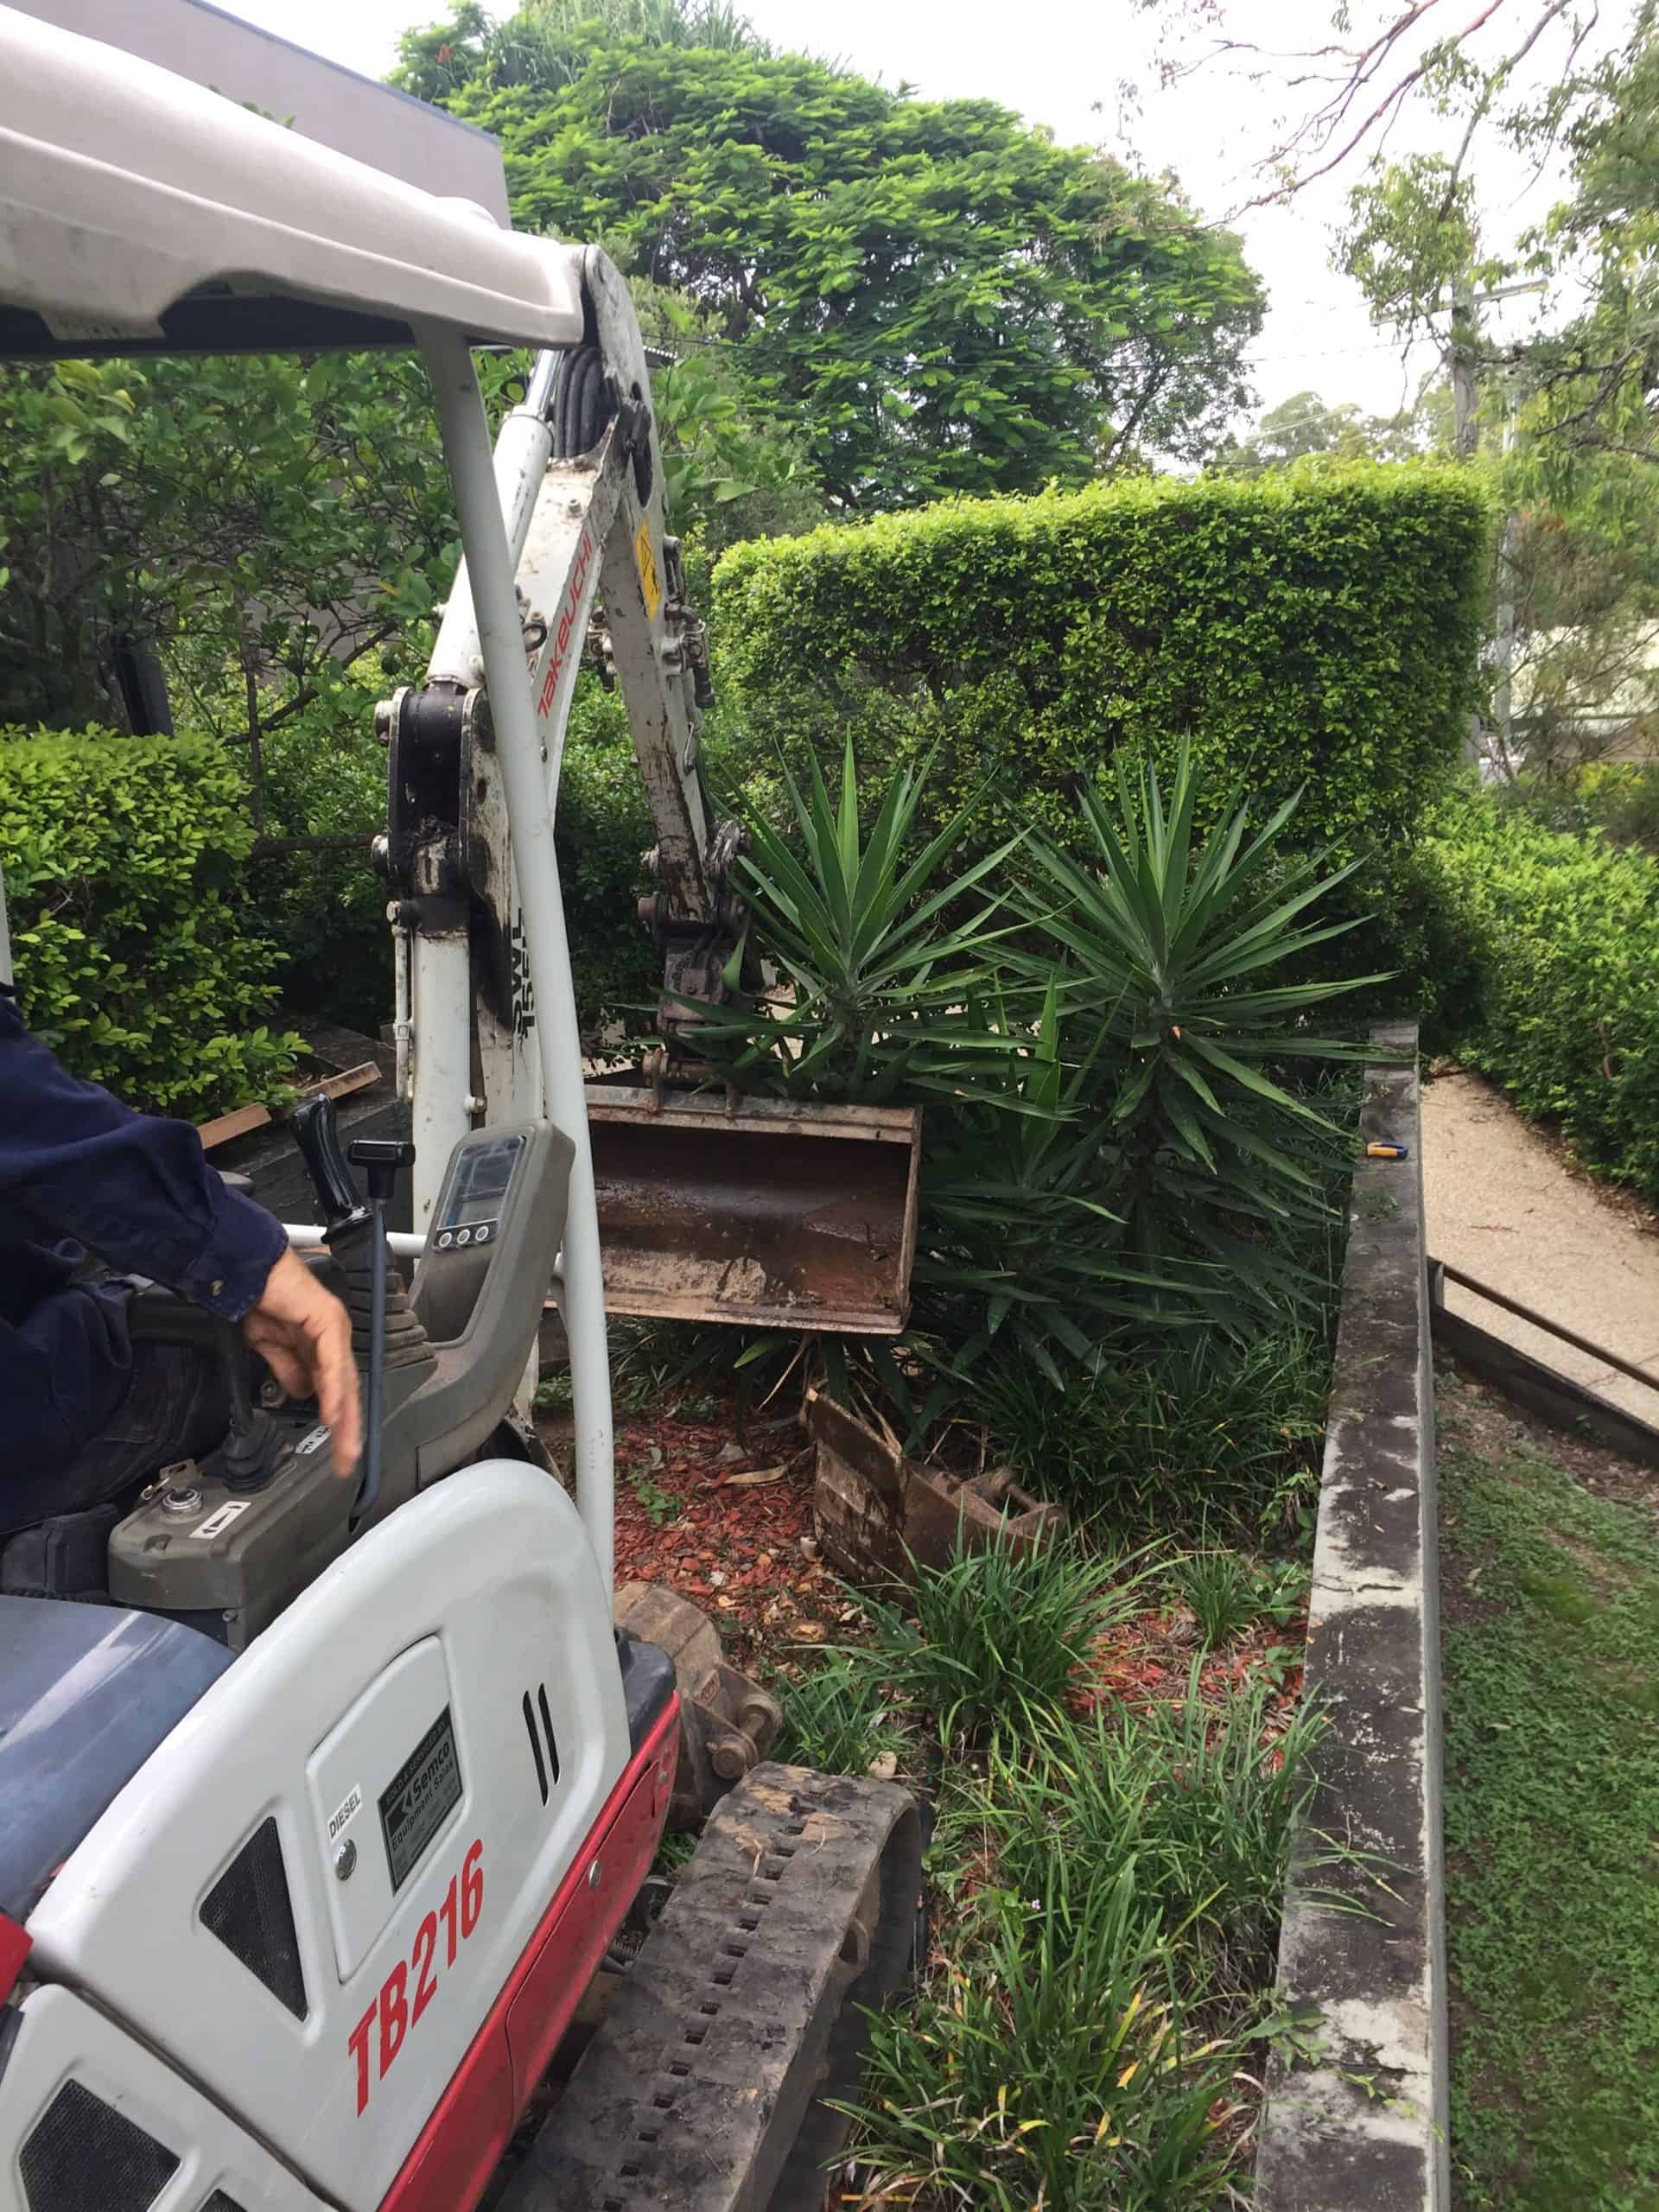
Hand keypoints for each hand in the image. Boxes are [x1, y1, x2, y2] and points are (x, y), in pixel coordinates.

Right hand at [242, 1246, 361, 1476]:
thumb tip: (302, 1394)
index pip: (336, 1388)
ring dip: (345, 1416)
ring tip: (345, 1445)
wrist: (244, 1268)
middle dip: (348, 1427)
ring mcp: (333, 1327)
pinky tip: (333, 1414)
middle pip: (346, 1389)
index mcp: (321, 1343)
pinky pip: (331, 1362)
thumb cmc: (256, 1298)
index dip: (339, 1419)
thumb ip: (288, 1368)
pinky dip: (333, 1390)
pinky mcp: (327, 1320)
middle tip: (347, 1459)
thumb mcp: (269, 1345)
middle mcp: (333, 1336)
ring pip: (344, 1380)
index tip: (337, 1448)